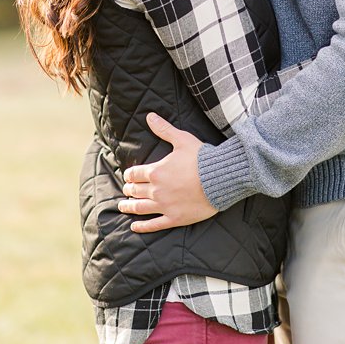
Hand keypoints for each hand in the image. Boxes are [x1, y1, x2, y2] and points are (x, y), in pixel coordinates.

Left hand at [119, 114, 217, 231]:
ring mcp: (165, 206)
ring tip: (123, 206)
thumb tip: (149, 116)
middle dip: (129, 190)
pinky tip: (134, 227)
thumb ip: (164, 129)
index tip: (128, 176)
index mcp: (156, 172)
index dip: (129, 175)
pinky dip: (143, 227)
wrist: (221, 179)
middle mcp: (157, 190)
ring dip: (129, 207)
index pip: (134, 174)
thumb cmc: (202, 158)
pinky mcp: (175, 218)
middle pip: (135, 191)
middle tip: (127, 190)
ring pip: (140, 208)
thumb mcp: (182, 139)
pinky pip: (154, 225)